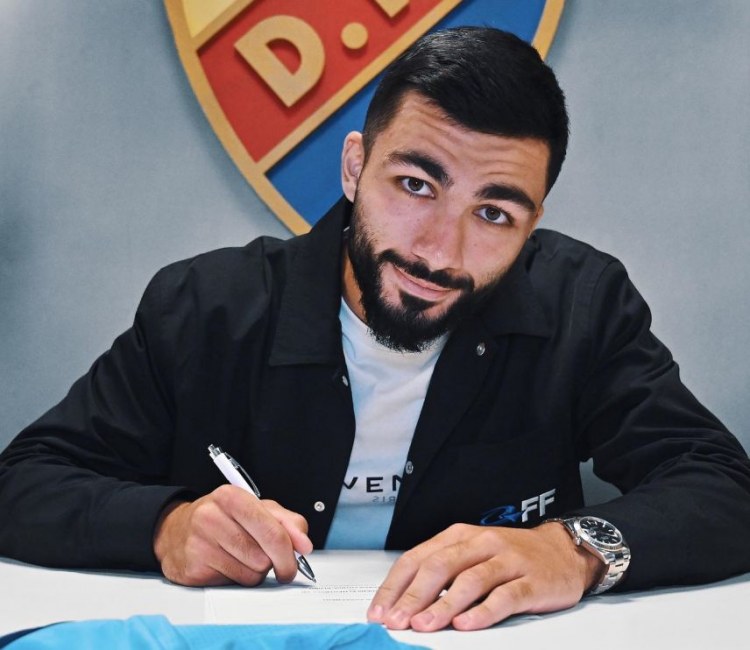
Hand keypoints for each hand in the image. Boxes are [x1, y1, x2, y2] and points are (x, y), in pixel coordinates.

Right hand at [153, 485, 311, 586]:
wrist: (176, 531)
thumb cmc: (223, 518)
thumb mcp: (256, 508)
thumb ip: (286, 521)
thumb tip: (304, 544)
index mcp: (231, 497)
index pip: (272, 530)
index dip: (290, 550)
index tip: (300, 557)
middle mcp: (211, 517)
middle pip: (264, 556)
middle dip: (276, 563)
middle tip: (281, 566)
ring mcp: (199, 544)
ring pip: (251, 573)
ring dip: (256, 571)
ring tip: (244, 556)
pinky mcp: (192, 568)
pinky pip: (233, 583)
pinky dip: (238, 578)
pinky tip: (228, 564)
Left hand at [367, 522, 602, 630]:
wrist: (563, 551)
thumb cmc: (510, 556)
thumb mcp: (471, 554)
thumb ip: (442, 573)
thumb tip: (403, 602)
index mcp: (459, 536)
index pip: (418, 558)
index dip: (395, 585)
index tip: (379, 610)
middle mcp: (481, 544)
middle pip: (440, 567)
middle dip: (414, 596)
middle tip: (396, 620)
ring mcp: (507, 561)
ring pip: (470, 581)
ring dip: (443, 605)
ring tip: (424, 625)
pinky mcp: (531, 582)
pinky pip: (505, 596)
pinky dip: (483, 611)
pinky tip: (466, 624)